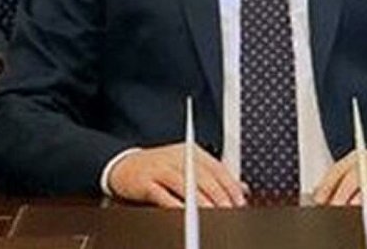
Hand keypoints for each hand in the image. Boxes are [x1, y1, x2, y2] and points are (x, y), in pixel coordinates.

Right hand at [107, 143, 247, 207]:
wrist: (124, 165)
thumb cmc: (159, 168)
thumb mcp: (189, 166)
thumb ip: (214, 176)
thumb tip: (242, 188)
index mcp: (192, 151)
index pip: (217, 168)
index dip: (230, 186)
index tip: (240, 201)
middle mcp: (178, 157)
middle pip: (204, 177)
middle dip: (220, 196)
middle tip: (230, 211)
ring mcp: (161, 168)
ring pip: (187, 186)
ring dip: (202, 203)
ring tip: (214, 215)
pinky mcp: (146, 181)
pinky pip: (164, 195)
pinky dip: (177, 206)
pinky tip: (187, 216)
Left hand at [312, 150, 366, 205]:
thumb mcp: (363, 179)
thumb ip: (343, 185)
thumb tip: (322, 198)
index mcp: (358, 157)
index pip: (338, 170)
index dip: (327, 186)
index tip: (319, 200)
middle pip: (354, 176)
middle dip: (342, 195)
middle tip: (335, 208)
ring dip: (362, 198)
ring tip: (353, 209)